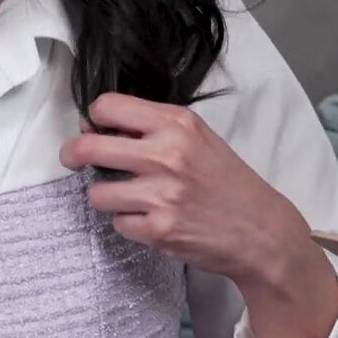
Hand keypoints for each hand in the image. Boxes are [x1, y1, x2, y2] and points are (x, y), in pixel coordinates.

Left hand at [61, 92, 300, 280]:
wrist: (263, 232)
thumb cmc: (229, 183)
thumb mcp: (198, 138)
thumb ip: (152, 126)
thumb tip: (96, 125)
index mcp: (177, 124)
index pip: (106, 106)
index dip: (92, 118)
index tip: (93, 129)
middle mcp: (167, 155)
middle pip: (87, 147)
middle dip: (73, 155)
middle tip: (76, 160)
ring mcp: (162, 194)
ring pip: (96, 193)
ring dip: (107, 197)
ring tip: (132, 197)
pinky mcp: (159, 229)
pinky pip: (118, 223)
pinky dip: (129, 223)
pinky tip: (152, 219)